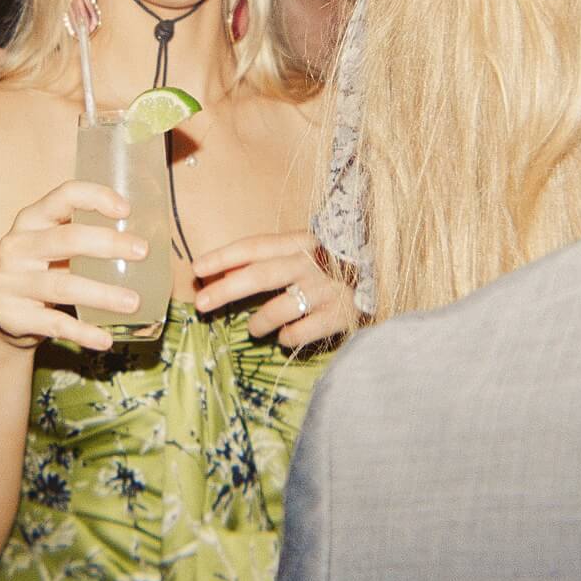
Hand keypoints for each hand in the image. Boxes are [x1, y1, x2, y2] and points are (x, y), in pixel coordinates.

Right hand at [0, 187, 147, 361]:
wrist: (7, 315)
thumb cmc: (46, 271)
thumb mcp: (57, 247)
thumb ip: (87, 238)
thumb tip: (152, 241)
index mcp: (31, 219)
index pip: (63, 196)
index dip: (95, 197)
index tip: (127, 210)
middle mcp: (16, 245)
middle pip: (66, 238)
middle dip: (108, 243)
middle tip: (143, 252)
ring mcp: (10, 281)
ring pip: (63, 286)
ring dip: (102, 294)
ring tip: (133, 302)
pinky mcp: (11, 314)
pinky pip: (54, 324)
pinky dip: (83, 332)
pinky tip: (106, 339)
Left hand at [191, 237, 357, 350]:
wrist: (383, 275)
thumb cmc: (331, 264)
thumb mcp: (301, 252)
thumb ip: (267, 259)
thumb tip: (221, 273)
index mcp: (299, 243)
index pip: (255, 246)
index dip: (224, 257)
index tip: (197, 269)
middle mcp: (312, 263)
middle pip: (261, 275)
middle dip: (227, 289)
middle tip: (202, 303)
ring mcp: (327, 289)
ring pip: (280, 308)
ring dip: (259, 322)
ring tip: (254, 329)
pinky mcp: (340, 315)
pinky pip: (301, 332)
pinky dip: (286, 337)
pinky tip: (285, 337)